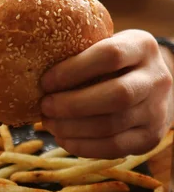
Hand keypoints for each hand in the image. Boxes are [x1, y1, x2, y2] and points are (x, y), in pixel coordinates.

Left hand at [40, 30, 173, 158]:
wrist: (155, 85)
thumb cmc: (117, 61)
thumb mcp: (108, 44)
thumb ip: (81, 50)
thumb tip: (33, 62)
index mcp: (142, 46)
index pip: (110, 55)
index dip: (73, 70)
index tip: (46, 81)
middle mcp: (157, 78)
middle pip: (116, 96)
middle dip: (72, 105)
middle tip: (45, 106)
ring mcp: (157, 111)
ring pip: (112, 125)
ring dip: (73, 128)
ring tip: (49, 123)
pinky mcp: (151, 138)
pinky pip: (115, 148)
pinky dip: (84, 146)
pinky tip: (63, 139)